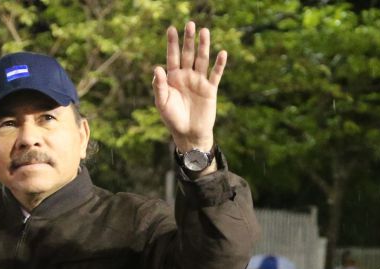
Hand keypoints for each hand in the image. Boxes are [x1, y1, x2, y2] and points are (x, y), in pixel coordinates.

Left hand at [153, 21, 226, 152]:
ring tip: (204, 31)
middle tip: (190, 24)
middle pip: (188, 54)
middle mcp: (186, 76)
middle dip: (188, 40)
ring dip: (203, 46)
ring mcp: (199, 81)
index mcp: (173, 78)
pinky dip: (219, 64)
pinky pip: (215, 75)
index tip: (172, 29)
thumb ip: (159, 86)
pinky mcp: (210, 90)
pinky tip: (222, 53)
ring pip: (202, 60)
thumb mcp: (162, 103)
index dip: (172, 43)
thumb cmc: (172, 119)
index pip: (172, 57)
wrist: (189, 133)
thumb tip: (157, 68)